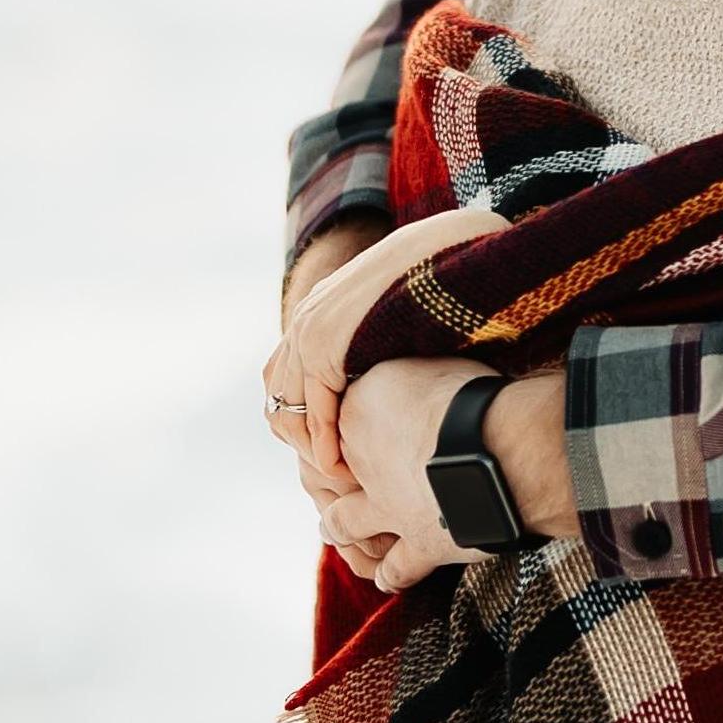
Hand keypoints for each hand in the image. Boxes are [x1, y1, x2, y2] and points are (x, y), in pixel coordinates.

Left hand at [261, 204, 504, 473]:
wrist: (443, 247)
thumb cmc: (434, 281)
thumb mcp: (392, 315)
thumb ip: (376, 344)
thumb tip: (393, 379)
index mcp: (318, 313)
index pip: (288, 379)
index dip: (307, 421)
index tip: (336, 452)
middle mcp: (304, 321)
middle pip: (279, 398)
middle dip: (303, 439)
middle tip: (333, 473)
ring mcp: (309, 331)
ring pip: (290, 408)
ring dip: (312, 446)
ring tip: (340, 475)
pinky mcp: (324, 345)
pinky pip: (315, 407)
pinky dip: (325, 440)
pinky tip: (341, 465)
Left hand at [332, 368, 576, 594]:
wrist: (499, 449)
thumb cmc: (477, 396)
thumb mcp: (435, 365)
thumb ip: (411, 377)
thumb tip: (417, 376)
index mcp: (358, 411)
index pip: (331, 419)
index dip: (340, 425)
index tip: (355, 423)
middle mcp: (360, 463)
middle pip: (319, 476)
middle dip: (322, 482)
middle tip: (326, 482)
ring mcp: (385, 508)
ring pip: (341, 525)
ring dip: (341, 531)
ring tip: (340, 533)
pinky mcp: (417, 545)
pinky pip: (393, 568)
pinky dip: (390, 573)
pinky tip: (390, 575)